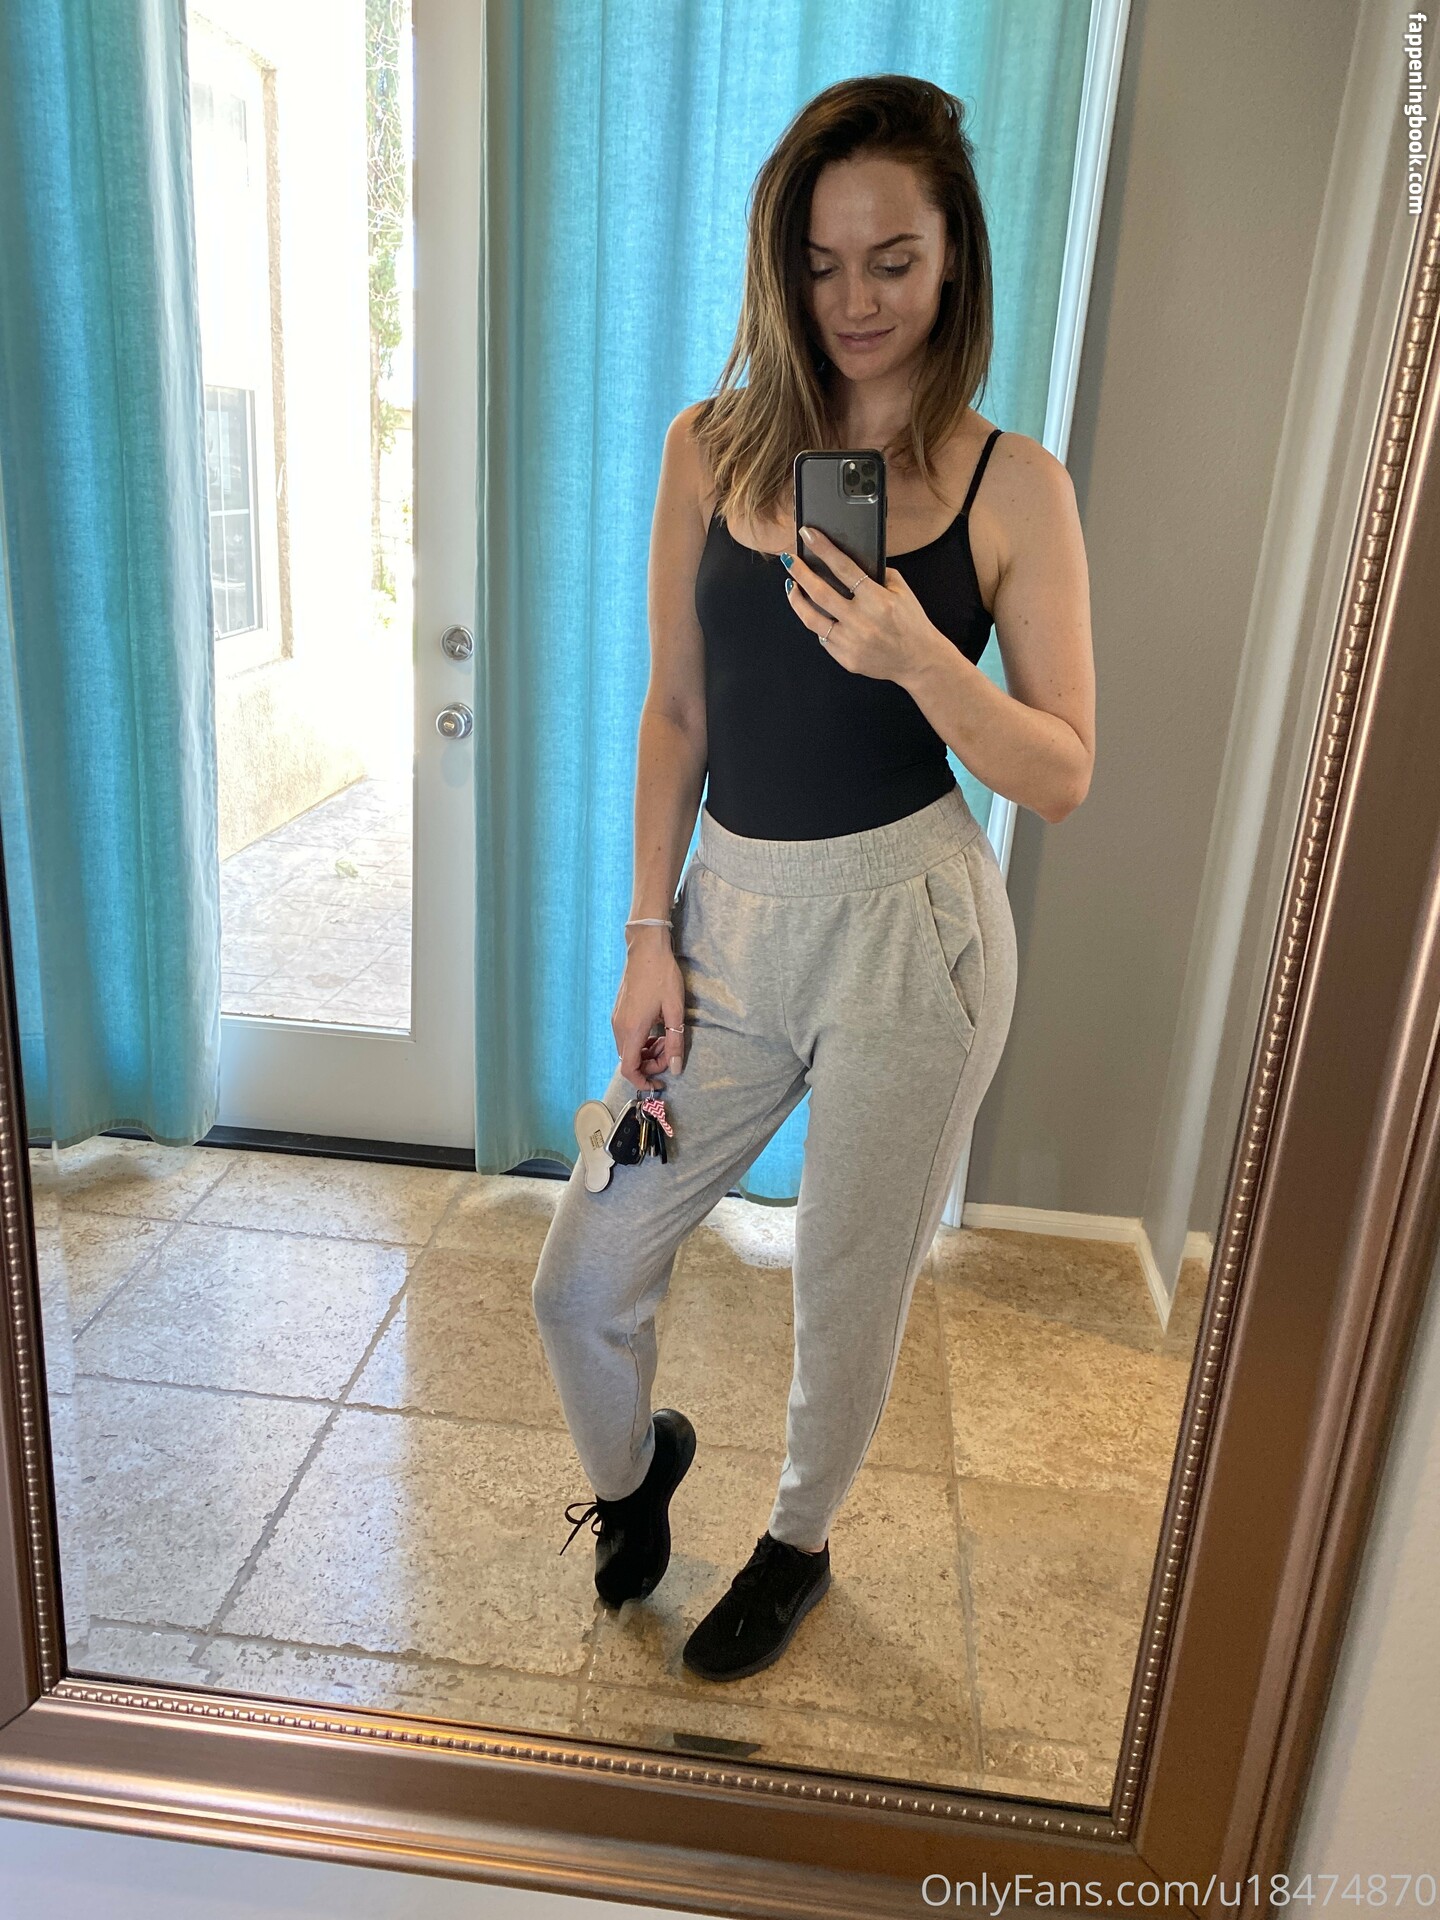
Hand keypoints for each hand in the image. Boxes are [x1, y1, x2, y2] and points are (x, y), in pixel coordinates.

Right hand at [612, 934, 685, 1090]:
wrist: (646, 949)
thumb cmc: (662, 976)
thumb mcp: (675, 1010)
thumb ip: (675, 1042)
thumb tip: (675, 1068)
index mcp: (632, 1029)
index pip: (629, 1069)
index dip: (643, 1080)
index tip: (660, 1081)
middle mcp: (619, 1027)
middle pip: (629, 1061)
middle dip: (650, 1063)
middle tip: (670, 1051)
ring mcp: (616, 1019)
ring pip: (627, 1049)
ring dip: (646, 1052)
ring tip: (666, 1037)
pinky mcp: (618, 1013)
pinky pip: (626, 1037)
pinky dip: (641, 1041)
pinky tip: (657, 1028)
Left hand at [783, 525, 941, 683]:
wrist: (919, 660)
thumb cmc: (911, 624)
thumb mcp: (901, 591)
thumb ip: (876, 576)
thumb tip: (847, 563)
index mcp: (877, 600)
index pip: (843, 568)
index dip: (823, 549)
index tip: (808, 534)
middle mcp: (862, 621)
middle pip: (820, 592)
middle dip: (800, 572)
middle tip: (789, 559)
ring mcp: (851, 642)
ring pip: (812, 618)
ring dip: (797, 599)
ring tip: (792, 586)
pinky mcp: (846, 658)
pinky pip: (823, 637)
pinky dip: (818, 622)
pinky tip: (814, 612)